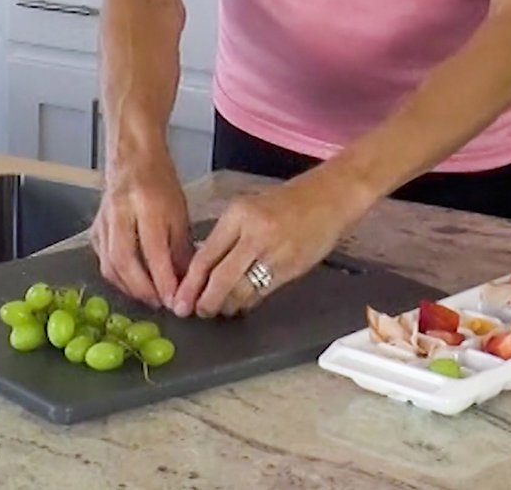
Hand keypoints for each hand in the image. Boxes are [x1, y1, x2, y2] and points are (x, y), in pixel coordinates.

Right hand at [90, 156, 192, 307]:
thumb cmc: (161, 184)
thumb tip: (186, 284)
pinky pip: (102, 259)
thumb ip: (182, 249)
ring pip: (109, 263)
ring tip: (148, 298)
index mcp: (147, 204)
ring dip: (129, 287)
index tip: (175, 299)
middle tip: (159, 303)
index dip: (163, 279)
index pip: (154, 250)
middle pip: (125, 260)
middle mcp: (120, 212)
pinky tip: (131, 285)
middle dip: (142, 288)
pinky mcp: (94, 228)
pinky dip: (116, 277)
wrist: (132, 158)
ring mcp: (103, 220)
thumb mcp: (180, 213)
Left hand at [171, 175, 365, 317]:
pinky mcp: (291, 268)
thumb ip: (228, 235)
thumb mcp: (250, 207)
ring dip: (226, 305)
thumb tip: (204, 269)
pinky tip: (242, 304)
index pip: (206, 255)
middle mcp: (255, 233)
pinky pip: (262, 292)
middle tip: (197, 312)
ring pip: (241, 290)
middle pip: (220, 278)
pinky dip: (248, 302)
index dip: (190, 283)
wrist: (330, 198)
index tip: (180, 298)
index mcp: (238, 214)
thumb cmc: (288, 202)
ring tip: (219, 310)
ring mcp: (275, 253)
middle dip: (205, 301)